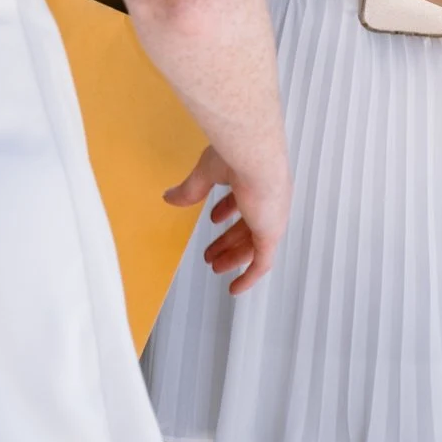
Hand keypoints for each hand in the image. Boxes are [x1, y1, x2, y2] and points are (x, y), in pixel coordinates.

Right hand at [165, 144, 289, 295]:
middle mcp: (268, 201)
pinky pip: (262, 263)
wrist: (254, 156)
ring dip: (232, 257)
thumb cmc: (237, 153)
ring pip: (252, 245)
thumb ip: (190, 189)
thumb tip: (170, 197)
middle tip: (212, 252)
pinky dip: (249, 276)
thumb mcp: (206, 172)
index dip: (227, 209)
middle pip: (247, 227)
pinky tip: (236, 288)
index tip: (214, 218)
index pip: (243, 199)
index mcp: (256, 180)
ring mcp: (271, 218)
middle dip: (227, 241)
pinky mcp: (271, 234)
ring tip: (215, 267)